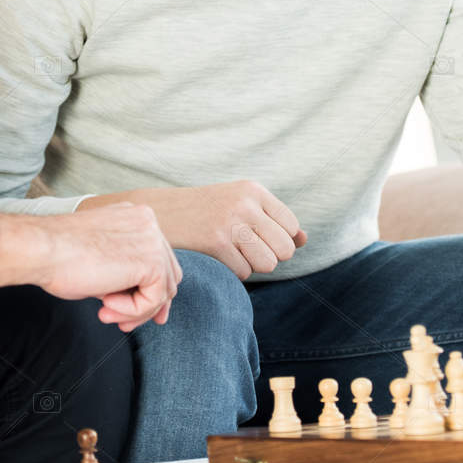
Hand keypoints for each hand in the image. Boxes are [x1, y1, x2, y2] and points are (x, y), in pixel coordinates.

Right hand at [0, 204, 182, 331]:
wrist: (41, 249)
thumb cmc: (58, 255)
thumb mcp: (99, 261)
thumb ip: (123, 274)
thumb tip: (140, 300)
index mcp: (135, 217)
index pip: (158, 257)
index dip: (151, 289)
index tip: (136, 314)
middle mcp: (148, 223)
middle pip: (168, 273)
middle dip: (150, 305)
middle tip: (124, 325)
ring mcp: (153, 239)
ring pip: (163, 290)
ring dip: (135, 311)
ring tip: (105, 315)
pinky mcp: (151, 261)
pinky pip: (154, 299)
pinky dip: (131, 311)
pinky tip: (104, 306)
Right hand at [84, 181, 305, 279]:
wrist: (158, 212)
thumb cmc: (203, 211)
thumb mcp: (240, 204)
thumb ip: (274, 220)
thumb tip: (304, 239)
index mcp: (253, 190)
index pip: (291, 227)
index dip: (279, 241)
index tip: (256, 238)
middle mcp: (245, 203)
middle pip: (284, 249)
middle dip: (268, 257)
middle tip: (244, 250)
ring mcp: (230, 222)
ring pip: (267, 264)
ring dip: (252, 267)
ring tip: (231, 254)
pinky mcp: (215, 242)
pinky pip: (244, 273)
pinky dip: (232, 272)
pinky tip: (217, 258)